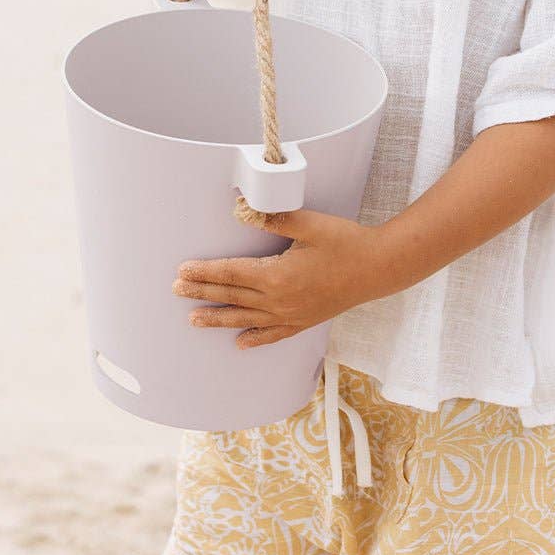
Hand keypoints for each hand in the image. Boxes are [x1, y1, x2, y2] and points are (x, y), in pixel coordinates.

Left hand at [172, 208, 389, 348]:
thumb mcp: (310, 223)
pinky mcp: (304, 321)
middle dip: (201, 292)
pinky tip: (240, 344)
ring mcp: (291, 315)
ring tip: (193, 321)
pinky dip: (254, 339)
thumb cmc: (345, 241)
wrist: (378, 268)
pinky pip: (273, 335)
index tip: (182, 271)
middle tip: (175, 290)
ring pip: (245, 319)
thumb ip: (274, 218)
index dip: (204, 272)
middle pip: (231, 296)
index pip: (230, 274)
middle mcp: (279, 301)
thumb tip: (242, 210)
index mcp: (276, 276)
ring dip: (217, 319)